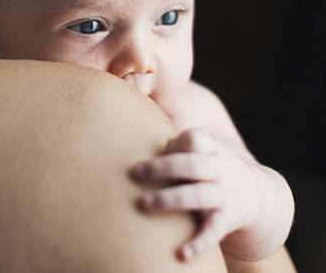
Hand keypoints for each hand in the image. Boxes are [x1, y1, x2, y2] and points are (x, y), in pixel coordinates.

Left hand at [130, 127, 263, 260]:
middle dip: (161, 169)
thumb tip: (131, 137)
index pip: (194, 138)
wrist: (260, 196)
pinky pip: (213, 232)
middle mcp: (220, 169)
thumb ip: (175, 144)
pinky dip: (198, 243)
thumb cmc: (211, 166)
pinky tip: (181, 253)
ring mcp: (225, 194)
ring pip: (198, 196)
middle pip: (191, 165)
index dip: (174, 143)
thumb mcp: (203, 149)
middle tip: (134, 174)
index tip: (150, 151)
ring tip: (144, 204)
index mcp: (212, 148)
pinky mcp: (227, 220)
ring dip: (170, 200)